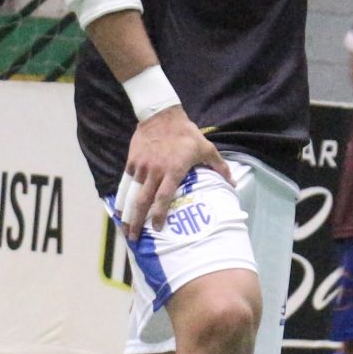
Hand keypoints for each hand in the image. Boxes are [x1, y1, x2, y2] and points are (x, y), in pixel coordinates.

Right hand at [121, 106, 229, 237]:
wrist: (161, 115)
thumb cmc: (186, 134)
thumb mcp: (206, 148)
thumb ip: (219, 166)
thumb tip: (233, 183)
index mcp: (173, 170)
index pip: (163, 197)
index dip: (159, 214)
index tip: (157, 228)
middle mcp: (155, 171)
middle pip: (143, 201)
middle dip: (137, 221)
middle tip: (134, 238)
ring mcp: (141, 166)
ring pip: (131, 194)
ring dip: (126, 213)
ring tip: (124, 229)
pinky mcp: (132, 161)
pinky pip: (126, 182)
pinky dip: (122, 197)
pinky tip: (120, 209)